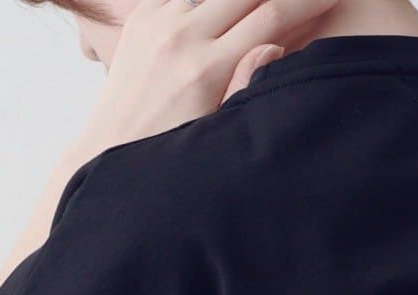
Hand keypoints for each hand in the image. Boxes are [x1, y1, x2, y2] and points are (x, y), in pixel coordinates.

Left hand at [0, 0, 335, 294]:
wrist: (109, 151)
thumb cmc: (168, 157)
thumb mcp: (217, 133)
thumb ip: (248, 85)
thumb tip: (274, 45)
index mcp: (206, 68)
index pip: (271, 16)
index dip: (309, 1)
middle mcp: (181, 36)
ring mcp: (158, 21)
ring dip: (248, 0)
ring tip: (274, 9)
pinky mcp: (142, 16)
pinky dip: (214, 4)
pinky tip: (231, 16)